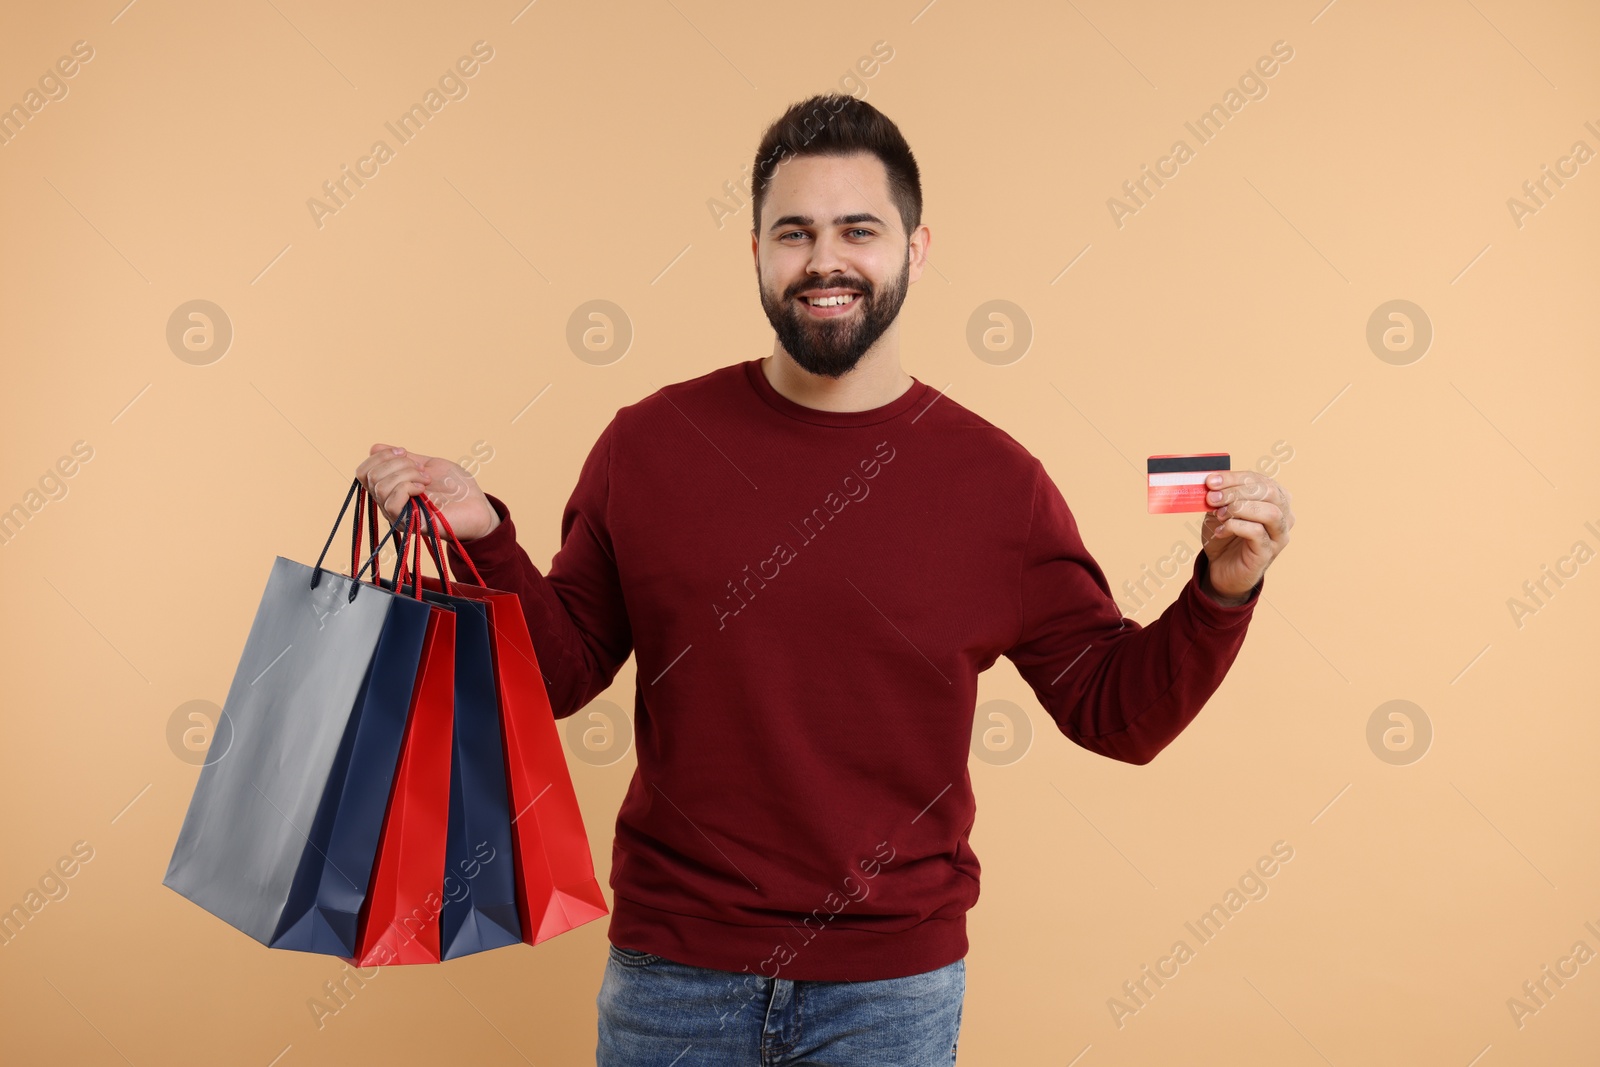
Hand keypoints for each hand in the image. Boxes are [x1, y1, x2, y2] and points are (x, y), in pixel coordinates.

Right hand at [354, 443, 500, 542]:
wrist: (477, 505)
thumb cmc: (456, 487)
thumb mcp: (427, 464)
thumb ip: (403, 458)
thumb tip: (374, 447)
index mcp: (391, 488)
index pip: (364, 472)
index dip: (381, 456)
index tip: (404, 451)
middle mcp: (389, 503)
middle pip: (370, 476)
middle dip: (397, 463)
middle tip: (421, 469)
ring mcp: (397, 515)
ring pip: (380, 487)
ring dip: (406, 474)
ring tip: (426, 479)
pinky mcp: (408, 524)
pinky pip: (391, 502)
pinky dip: (407, 487)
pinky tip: (424, 489)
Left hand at [1199, 470, 1292, 602]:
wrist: (1222, 568)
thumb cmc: (1224, 535)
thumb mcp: (1218, 510)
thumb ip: (1218, 497)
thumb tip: (1211, 483)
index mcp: (1275, 499)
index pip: (1260, 480)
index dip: (1234, 478)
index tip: (1211, 481)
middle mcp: (1283, 515)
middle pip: (1269, 492)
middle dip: (1237, 491)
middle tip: (1212, 497)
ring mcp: (1279, 535)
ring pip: (1270, 512)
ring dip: (1240, 508)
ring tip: (1219, 514)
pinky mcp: (1268, 552)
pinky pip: (1258, 532)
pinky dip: (1236, 527)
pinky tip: (1220, 531)